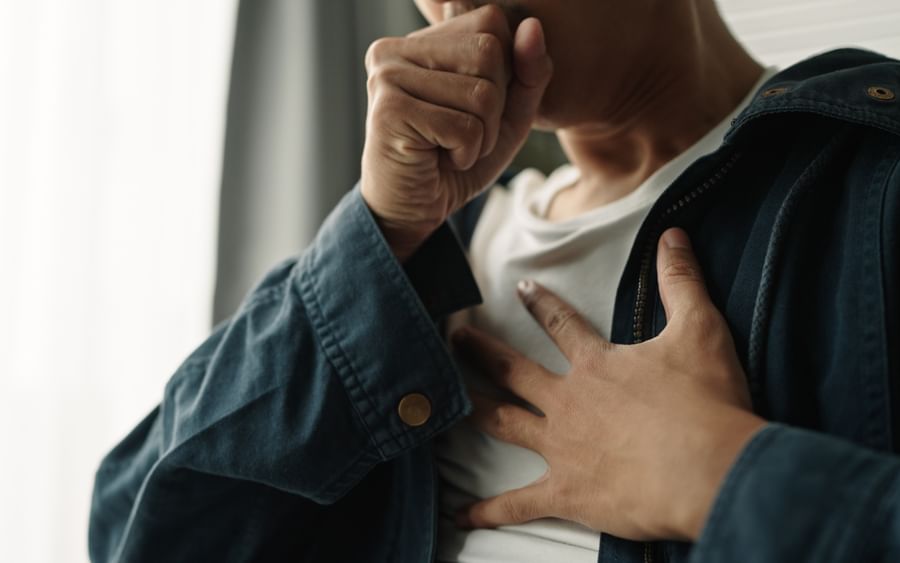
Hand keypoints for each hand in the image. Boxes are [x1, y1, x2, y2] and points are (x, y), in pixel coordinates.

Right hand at [360, 5, 552, 260]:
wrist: (413, 211)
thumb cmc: (456, 160)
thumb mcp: (508, 115)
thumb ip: (528, 72)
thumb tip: (533, 27)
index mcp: (421, 40)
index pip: (491, 21)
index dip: (504, 70)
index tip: (474, 107)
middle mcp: (395, 49)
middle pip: (489, 50)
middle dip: (494, 105)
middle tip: (463, 133)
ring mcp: (387, 77)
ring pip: (481, 92)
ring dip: (481, 135)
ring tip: (451, 148)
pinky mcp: (389, 110)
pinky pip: (464, 126)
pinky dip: (466, 153)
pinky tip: (440, 159)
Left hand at [451, 228, 766, 540]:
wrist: (709, 469)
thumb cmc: (706, 402)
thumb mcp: (700, 330)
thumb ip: (681, 281)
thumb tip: (673, 234)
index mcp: (596, 365)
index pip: (561, 324)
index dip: (540, 303)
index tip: (518, 287)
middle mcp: (568, 402)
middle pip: (513, 371)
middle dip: (480, 352)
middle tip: (453, 338)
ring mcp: (561, 447)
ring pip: (503, 423)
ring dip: (473, 410)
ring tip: (443, 404)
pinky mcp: (566, 493)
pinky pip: (517, 504)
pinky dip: (488, 511)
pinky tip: (460, 516)